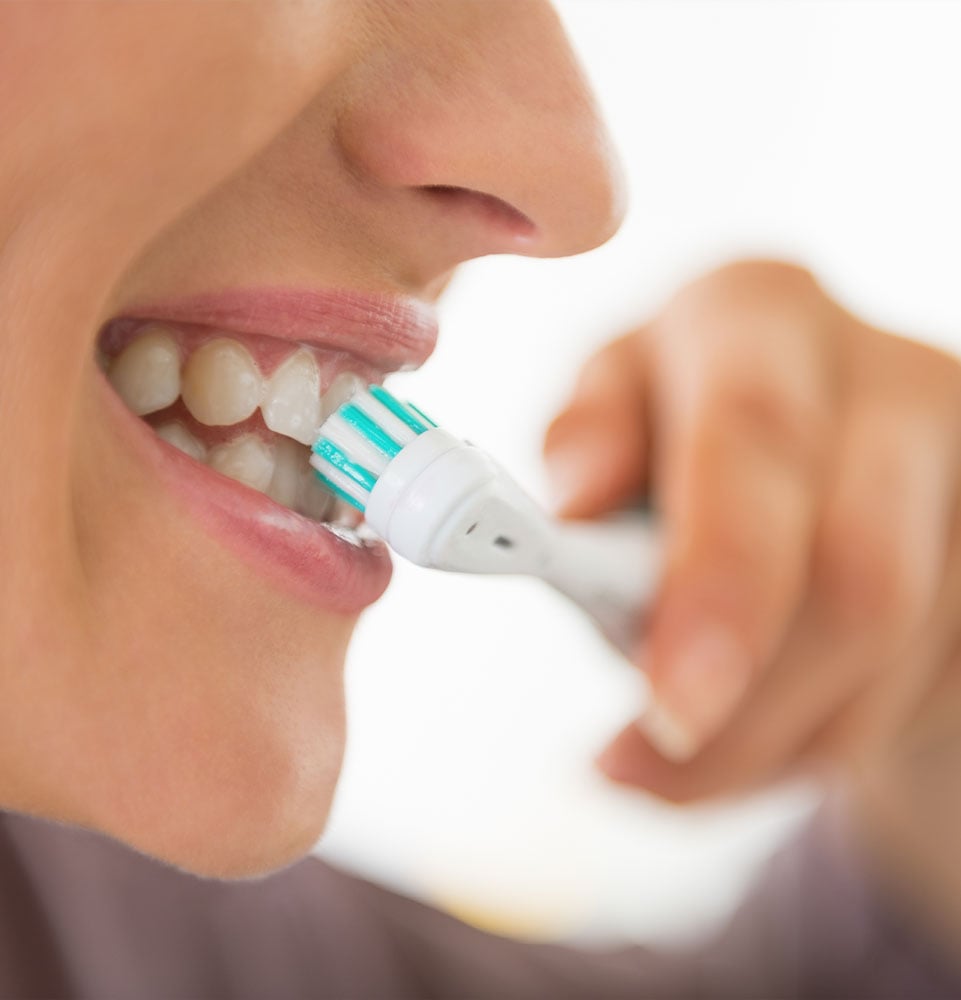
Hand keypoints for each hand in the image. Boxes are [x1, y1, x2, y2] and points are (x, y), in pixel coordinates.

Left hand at [544, 261, 960, 802]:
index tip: (669, 705)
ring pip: (900, 649)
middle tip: (657, 762)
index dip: (720, 584)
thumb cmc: (678, 429)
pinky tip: (774, 721)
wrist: (806, 442)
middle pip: (860, 571)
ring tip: (688, 753)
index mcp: (757, 315)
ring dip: (781, 737)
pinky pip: (936, 683)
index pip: (755, 440)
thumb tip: (577, 498)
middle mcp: (885, 374)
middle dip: (757, 705)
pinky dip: (834, 734)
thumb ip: (587, 445)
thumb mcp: (613, 412)